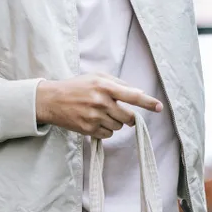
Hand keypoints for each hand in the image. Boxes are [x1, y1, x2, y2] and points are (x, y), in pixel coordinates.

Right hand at [36, 74, 162, 138]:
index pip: (132, 95)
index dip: (147, 102)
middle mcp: (101, 102)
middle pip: (128, 117)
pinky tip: (95, 122)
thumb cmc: (77, 87)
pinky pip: (108, 134)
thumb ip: (118, 83)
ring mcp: (94, 117)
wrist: (52, 100)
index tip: (159, 107)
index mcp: (104, 86)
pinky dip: (106, 130)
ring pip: (119, 127)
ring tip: (101, 114)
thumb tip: (138, 93)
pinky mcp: (88, 129)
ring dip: (115, 122)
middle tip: (121, 113)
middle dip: (129, 117)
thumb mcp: (96, 77)